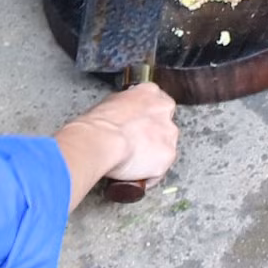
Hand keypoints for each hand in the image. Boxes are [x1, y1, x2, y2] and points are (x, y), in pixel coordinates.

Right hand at [66, 81, 179, 197]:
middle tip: (134, 145)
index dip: (146, 117)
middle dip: (152, 136)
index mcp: (150, 93)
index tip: (139, 125)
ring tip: (131, 161)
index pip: (157, 103)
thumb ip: (124, 106)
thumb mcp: (109, 103)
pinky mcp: (167, 156)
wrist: (102, 140)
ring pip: (164, 147)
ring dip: (151, 155)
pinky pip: (159, 169)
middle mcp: (164, 111)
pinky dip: (148, 174)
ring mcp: (168, 134)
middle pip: (164, 125)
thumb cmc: (99, 123)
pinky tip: (133, 174)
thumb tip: (121, 113)